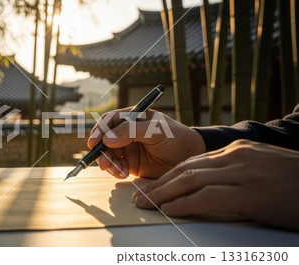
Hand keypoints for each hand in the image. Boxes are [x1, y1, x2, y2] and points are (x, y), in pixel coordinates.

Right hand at [87, 108, 205, 178]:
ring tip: (116, 170)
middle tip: (104, 163)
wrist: (191, 157)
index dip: (99, 130)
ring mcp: (128, 148)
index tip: (93, 143)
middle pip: (104, 139)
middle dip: (101, 151)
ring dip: (108, 162)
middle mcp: (127, 132)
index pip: (109, 120)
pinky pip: (116, 166)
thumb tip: (107, 139)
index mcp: (132, 117)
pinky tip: (124, 173)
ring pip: (108, 154)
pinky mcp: (132, 163)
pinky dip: (116, 170)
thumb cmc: (177, 137)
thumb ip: (131, 132)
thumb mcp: (156, 130)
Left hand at [133, 139, 298, 230]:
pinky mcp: (251, 193)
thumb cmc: (294, 181)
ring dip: (164, 194)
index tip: (153, 186)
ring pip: (191, 180)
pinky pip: (208, 197)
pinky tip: (170, 209)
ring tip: (146, 203)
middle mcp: (236, 157)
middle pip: (186, 169)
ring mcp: (243, 173)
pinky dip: (185, 204)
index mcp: (237, 151)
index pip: (192, 162)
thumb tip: (206, 188)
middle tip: (140, 195)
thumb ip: (233, 173)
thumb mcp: (260, 168)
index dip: (168, 176)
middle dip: (159, 184)